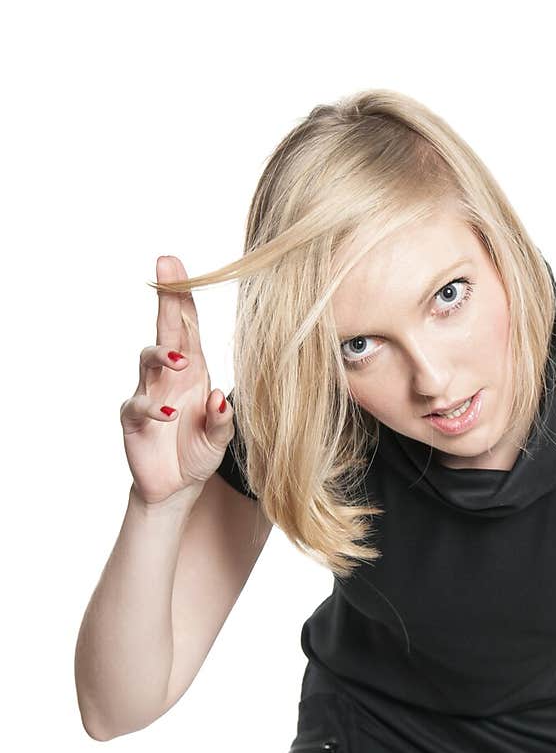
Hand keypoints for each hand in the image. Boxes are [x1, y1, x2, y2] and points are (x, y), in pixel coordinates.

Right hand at [119, 255, 234, 504]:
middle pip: (166, 328)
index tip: (177, 265)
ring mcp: (149, 393)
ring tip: (181, 361)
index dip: (183, 296)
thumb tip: (221, 396)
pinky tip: (170, 415)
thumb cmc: (198, 453)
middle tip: (165, 267)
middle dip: (166, 297)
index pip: (188, 327)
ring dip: (163, 354)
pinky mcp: (134, 419)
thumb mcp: (220, 439)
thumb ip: (223, 419)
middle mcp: (170, 376)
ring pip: (147, 359)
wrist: (176, 488)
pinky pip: (139, 404)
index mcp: (195, 372)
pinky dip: (154, 408)